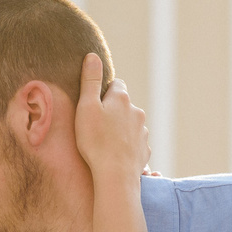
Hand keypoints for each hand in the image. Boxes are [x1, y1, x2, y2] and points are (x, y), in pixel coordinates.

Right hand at [73, 53, 148, 182]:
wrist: (115, 175)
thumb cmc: (95, 141)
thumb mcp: (86, 107)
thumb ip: (90, 81)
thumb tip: (92, 56)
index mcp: (121, 99)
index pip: (116, 84)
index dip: (104, 92)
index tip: (94, 103)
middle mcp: (137, 112)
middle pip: (124, 105)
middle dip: (113, 111)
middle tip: (96, 125)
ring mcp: (143, 132)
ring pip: (130, 124)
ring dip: (120, 129)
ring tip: (105, 142)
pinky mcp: (145, 150)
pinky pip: (134, 143)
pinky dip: (126, 146)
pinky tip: (114, 155)